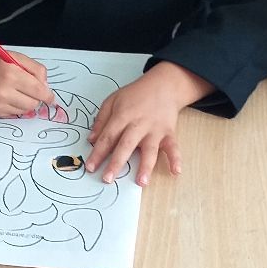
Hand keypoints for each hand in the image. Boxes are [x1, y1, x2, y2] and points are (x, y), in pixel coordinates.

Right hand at [0, 38, 54, 116]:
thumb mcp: (17, 57)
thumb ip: (36, 70)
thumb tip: (46, 88)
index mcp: (10, 74)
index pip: (39, 91)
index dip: (47, 95)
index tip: (50, 97)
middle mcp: (2, 91)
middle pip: (33, 104)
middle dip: (36, 98)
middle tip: (30, 89)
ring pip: (24, 111)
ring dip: (25, 102)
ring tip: (16, 91)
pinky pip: (12, 114)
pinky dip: (14, 107)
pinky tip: (7, 96)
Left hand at [85, 62, 211, 186]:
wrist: (163, 85)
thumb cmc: (135, 94)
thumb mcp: (113, 100)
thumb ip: (101, 120)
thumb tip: (92, 140)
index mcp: (122, 116)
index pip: (107, 137)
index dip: (98, 153)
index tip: (90, 167)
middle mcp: (138, 124)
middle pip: (126, 145)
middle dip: (116, 163)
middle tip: (107, 179)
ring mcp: (155, 130)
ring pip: (150, 149)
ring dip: (146, 166)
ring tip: (141, 182)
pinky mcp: (169, 133)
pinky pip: (173, 147)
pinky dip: (176, 158)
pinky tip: (176, 171)